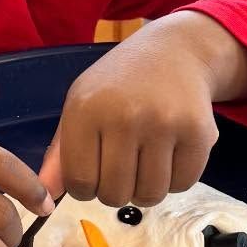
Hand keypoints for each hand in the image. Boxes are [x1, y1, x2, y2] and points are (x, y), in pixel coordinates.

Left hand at [40, 13, 246, 207]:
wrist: (175, 51)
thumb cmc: (119, 83)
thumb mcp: (81, 103)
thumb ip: (61, 151)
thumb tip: (47, 194)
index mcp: (87, 109)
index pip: (79, 183)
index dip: (85, 188)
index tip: (94, 173)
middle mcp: (125, 116)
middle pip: (114, 195)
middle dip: (115, 191)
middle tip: (122, 169)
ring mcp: (164, 124)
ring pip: (150, 195)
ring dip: (145, 190)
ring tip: (145, 164)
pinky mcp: (198, 132)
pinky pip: (182, 184)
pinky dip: (175, 180)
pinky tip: (169, 156)